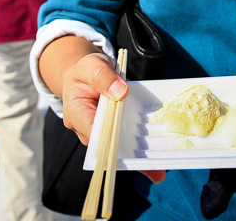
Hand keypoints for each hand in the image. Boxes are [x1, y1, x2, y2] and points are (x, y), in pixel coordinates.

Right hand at [60, 53, 165, 183]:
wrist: (87, 74)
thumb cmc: (85, 71)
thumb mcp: (91, 65)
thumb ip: (102, 76)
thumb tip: (121, 92)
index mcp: (77, 115)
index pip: (94, 133)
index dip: (111, 141)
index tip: (130, 145)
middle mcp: (88, 131)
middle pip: (108, 146)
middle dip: (129, 157)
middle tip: (151, 165)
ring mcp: (103, 134)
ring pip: (118, 149)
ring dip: (137, 159)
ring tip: (158, 171)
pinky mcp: (114, 132)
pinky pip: (126, 143)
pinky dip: (140, 151)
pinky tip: (156, 164)